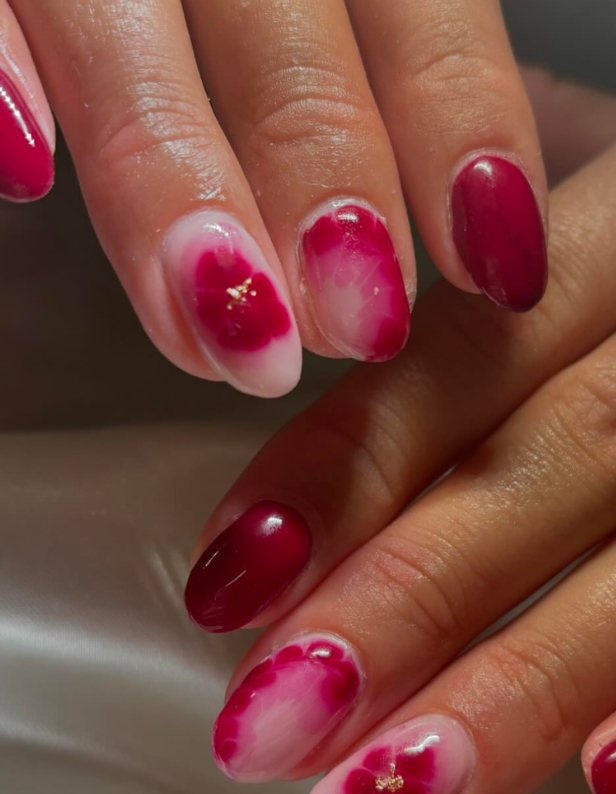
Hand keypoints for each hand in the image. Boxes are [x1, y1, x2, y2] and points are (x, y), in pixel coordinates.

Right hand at [1, 0, 546, 396]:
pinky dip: (1, 71)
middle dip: (323, 189)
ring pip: (125, 35)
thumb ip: (364, 87)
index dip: (462, 134)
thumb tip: (473, 230)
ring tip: (217, 341)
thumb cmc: (252, 4)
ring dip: (171, 190)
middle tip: (351, 328)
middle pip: (282, 44)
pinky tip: (26, 166)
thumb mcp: (323, 15)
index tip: (495, 266)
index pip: (422, 16)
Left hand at [182, 74, 615, 793]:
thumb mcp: (567, 282)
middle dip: (407, 591)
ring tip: (391, 783)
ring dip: (518, 682)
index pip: (459, 356)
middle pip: (542, 460)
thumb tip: (294, 519)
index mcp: (613, 248)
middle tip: (275, 710)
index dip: (342, 466)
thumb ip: (472, 362)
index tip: (233, 573)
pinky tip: (598, 777)